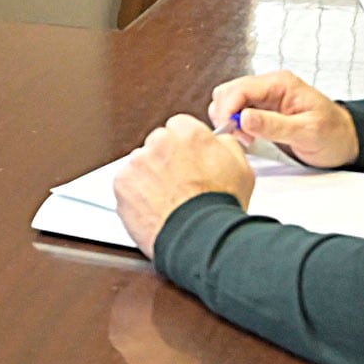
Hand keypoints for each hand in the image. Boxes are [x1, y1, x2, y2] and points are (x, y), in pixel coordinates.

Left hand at [112, 115, 255, 254]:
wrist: (198, 237)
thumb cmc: (219, 207)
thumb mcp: (241, 168)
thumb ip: (226, 146)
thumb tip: (220, 141)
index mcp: (189, 133)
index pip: (179, 126)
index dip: (184, 146)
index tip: (187, 159)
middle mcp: (160, 143)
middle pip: (158, 144)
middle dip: (165, 160)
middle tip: (177, 184)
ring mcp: (138, 162)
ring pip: (140, 164)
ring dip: (149, 177)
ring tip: (166, 200)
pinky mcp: (122, 183)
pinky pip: (126, 184)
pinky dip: (135, 195)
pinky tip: (153, 207)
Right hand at [203, 69, 358, 169]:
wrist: (345, 141)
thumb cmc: (333, 134)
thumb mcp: (306, 132)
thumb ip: (273, 125)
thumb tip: (243, 118)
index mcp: (281, 84)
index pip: (240, 88)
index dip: (228, 108)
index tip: (230, 129)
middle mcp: (270, 87)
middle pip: (229, 92)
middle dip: (225, 114)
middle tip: (238, 137)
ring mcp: (265, 98)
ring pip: (229, 101)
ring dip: (229, 120)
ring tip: (245, 139)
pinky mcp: (262, 111)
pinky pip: (237, 113)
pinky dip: (234, 125)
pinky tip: (247, 138)